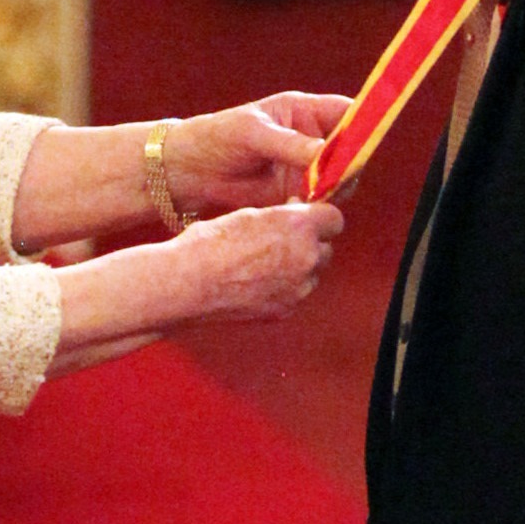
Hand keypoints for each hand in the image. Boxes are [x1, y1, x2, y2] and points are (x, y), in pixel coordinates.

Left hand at [165, 91, 352, 211]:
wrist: (190, 171)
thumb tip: (326, 154)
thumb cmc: (218, 137)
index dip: (362, 123)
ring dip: (334, 188)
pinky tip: (297, 205)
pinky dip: (316, 206)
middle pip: (351, 150)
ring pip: (340, 179)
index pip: (346, 112)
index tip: (364, 140)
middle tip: (335, 176)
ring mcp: (306, 168)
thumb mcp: (253, 133)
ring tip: (311, 193)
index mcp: (304, 112)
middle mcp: (311, 139)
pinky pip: (319, 201)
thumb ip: (290, 144)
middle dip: (349, 163)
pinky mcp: (296, 194)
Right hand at [173, 200, 343, 322]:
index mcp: (300, 225)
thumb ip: (283, 216)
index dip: (319, 217)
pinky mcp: (284, 310)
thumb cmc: (212, 240)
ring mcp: (298, 288)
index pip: (335, 219)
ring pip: (313, 274)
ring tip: (266, 261)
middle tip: (282, 239)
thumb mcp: (251, 213)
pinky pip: (295, 294)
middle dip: (310, 243)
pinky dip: (284, 287)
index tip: (303, 216)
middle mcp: (306, 257)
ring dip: (300, 266)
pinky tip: (257, 281)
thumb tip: (296, 214)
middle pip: (326, 248)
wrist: (189, 282)